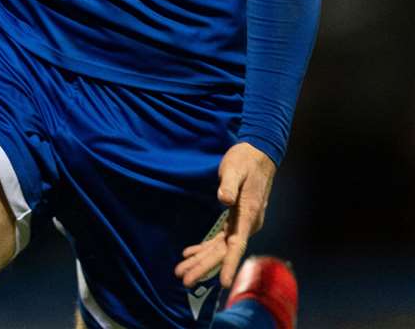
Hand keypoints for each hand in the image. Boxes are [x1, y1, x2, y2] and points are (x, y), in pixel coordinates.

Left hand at [174, 142, 276, 288]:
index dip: (229, 263)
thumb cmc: (245, 161)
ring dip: (201, 261)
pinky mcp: (235, 220)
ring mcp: (241, 224)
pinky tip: (190, 253)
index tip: (223, 282)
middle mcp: (247, 225)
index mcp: (248, 215)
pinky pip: (219, 239)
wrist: (258, 156)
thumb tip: (224, 199)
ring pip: (219, 248)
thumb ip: (229, 184)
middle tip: (184, 280)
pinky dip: (204, 248)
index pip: (237, 245)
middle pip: (224, 251)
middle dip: (204, 267)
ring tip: (182, 272)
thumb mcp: (235, 169)